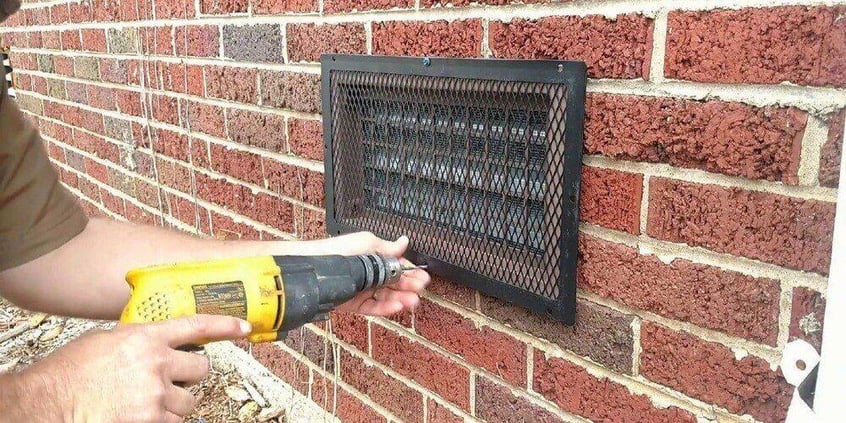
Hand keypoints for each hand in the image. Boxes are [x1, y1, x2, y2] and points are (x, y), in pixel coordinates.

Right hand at [3, 315, 250, 421]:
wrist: (44, 405)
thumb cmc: (66, 375)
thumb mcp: (104, 342)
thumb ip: (136, 342)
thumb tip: (154, 346)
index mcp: (145, 338)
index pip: (197, 326)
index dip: (225, 326)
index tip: (243, 327)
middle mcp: (156, 364)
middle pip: (201, 368)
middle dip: (188, 375)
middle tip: (169, 380)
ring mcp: (155, 396)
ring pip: (188, 401)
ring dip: (173, 403)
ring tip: (144, 402)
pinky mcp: (151, 422)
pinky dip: (162, 421)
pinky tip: (139, 415)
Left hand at [302, 232, 429, 315]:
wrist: (316, 267)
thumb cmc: (339, 250)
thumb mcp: (367, 242)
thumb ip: (387, 248)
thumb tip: (404, 241)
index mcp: (374, 258)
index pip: (397, 266)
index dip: (410, 272)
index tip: (423, 276)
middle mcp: (370, 275)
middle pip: (395, 283)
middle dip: (409, 286)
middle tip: (420, 289)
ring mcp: (364, 291)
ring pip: (387, 297)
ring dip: (401, 299)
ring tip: (412, 301)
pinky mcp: (356, 305)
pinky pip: (374, 308)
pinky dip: (386, 308)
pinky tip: (397, 306)